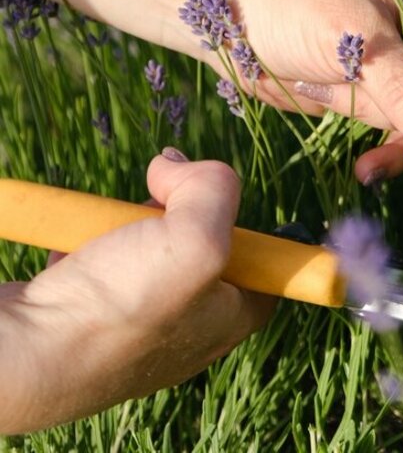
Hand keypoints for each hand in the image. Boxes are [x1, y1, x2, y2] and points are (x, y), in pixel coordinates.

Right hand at [0, 152, 273, 433]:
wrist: (22, 353)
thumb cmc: (119, 308)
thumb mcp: (196, 240)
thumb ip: (215, 190)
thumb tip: (179, 165)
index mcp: (230, 316)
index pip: (263, 260)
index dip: (244, 219)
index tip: (216, 198)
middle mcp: (189, 323)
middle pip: (202, 241)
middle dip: (180, 208)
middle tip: (158, 198)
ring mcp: (139, 319)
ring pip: (151, 244)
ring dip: (131, 219)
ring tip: (111, 224)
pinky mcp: (95, 310)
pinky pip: (105, 257)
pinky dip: (93, 239)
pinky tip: (79, 244)